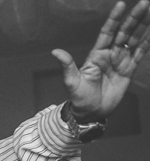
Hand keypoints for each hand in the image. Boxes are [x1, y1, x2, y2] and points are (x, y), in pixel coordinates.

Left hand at [52, 0, 149, 120]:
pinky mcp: (129, 70)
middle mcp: (110, 54)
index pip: (108, 32)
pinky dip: (147, 42)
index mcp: (97, 54)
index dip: (114, 18)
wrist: (91, 113)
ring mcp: (121, 61)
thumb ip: (67, 66)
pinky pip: (140, 53)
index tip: (121, 4)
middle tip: (145, 2)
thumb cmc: (79, 97)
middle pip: (125, 31)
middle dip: (135, 17)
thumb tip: (55, 52)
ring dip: (144, 25)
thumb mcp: (72, 82)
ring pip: (135, 39)